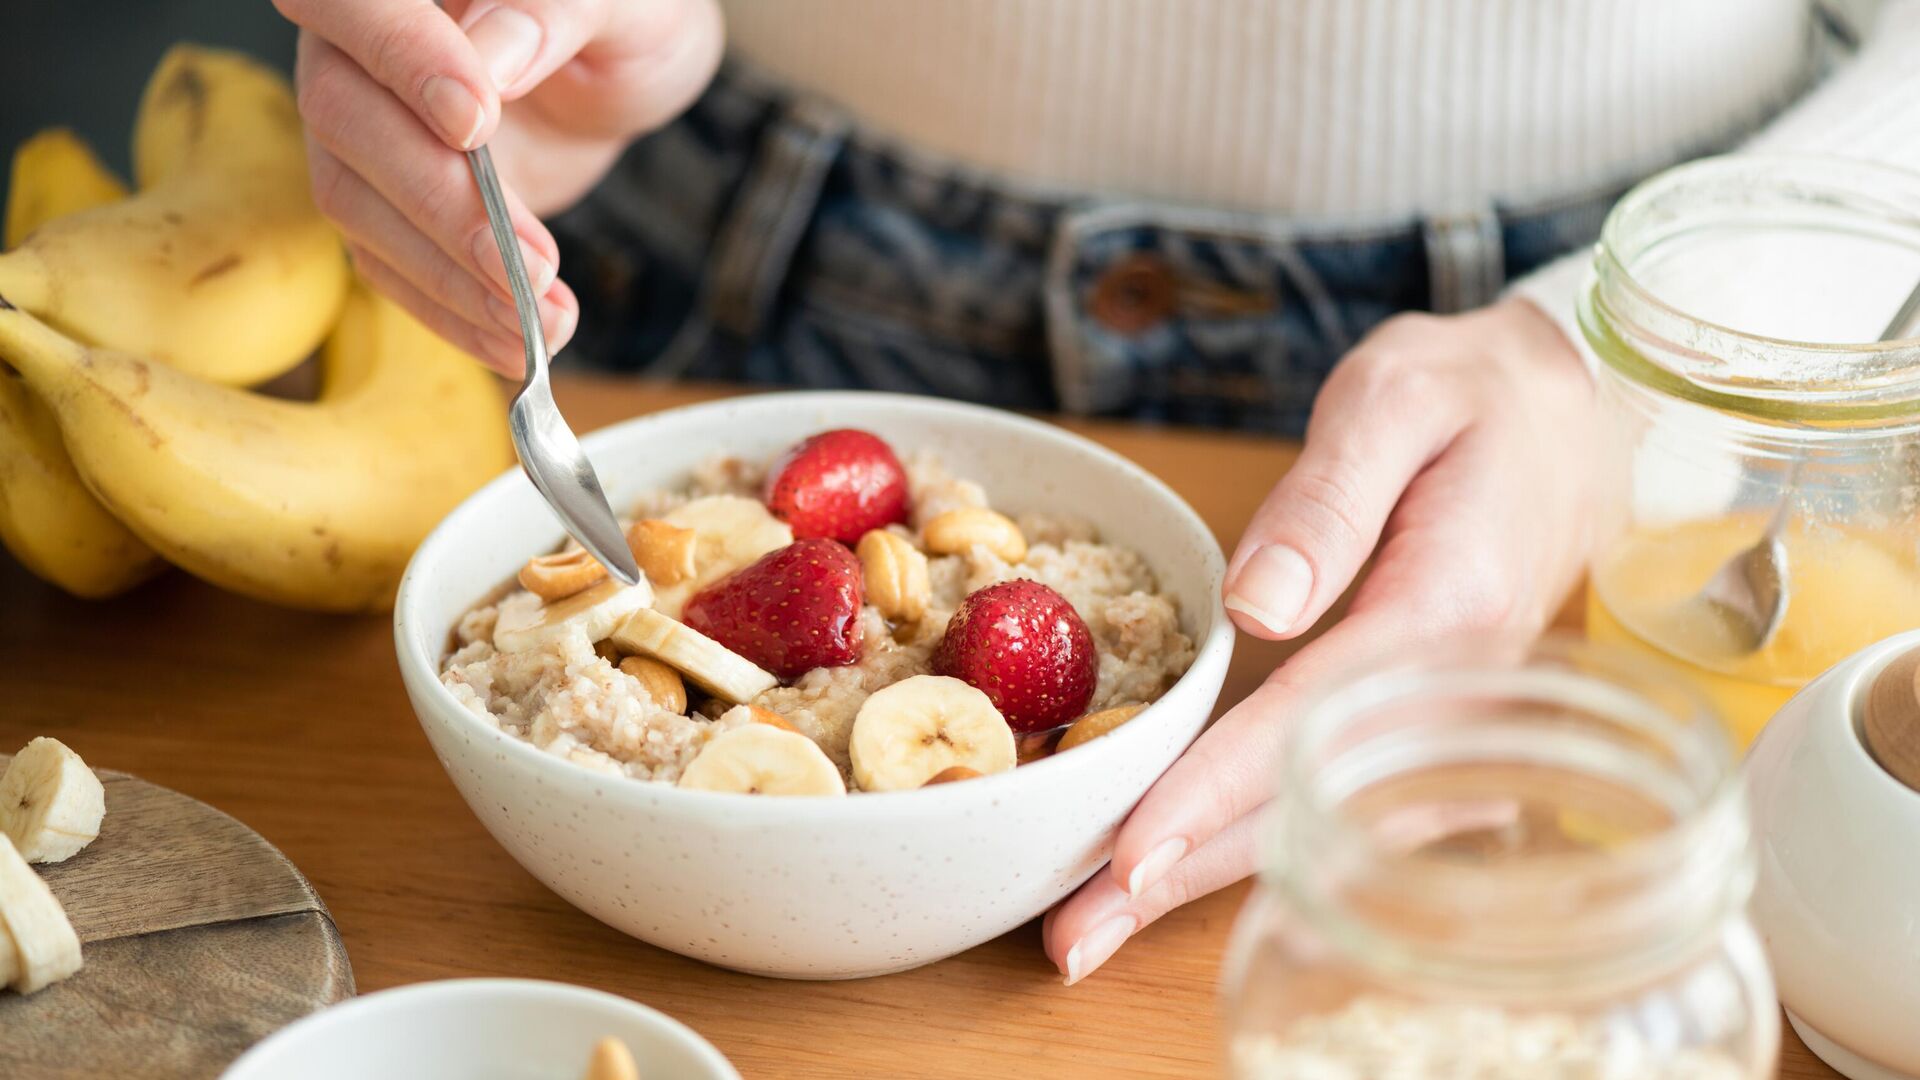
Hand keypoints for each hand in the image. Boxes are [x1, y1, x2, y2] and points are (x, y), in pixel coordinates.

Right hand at [275, 0, 723, 372]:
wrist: (624, 68)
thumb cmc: (626, 16)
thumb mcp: (622, 4)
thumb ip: (554, 12)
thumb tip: (491, 58)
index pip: (353, 3)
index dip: (399, 59)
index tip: (476, 123)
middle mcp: (355, 46)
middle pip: (345, 119)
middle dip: (440, 204)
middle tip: (532, 262)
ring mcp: (363, 129)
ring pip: (358, 206)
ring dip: (452, 278)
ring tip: (542, 319)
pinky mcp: (388, 203)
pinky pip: (392, 265)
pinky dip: (454, 313)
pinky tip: (520, 342)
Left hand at [1041, 297, 1597, 982]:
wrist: (1580, 415)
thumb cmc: (1476, 397)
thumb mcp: (1398, 398)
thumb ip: (1329, 497)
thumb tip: (1255, 605)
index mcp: (1446, 608)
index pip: (1308, 722)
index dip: (1213, 794)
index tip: (1128, 854)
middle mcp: (1457, 693)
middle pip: (1308, 808)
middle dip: (1185, 874)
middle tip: (1076, 935)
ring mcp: (1454, 724)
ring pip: (1326, 826)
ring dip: (1211, 879)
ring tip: (1103, 926)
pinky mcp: (1438, 730)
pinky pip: (1347, 807)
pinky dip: (1261, 846)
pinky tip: (1183, 876)